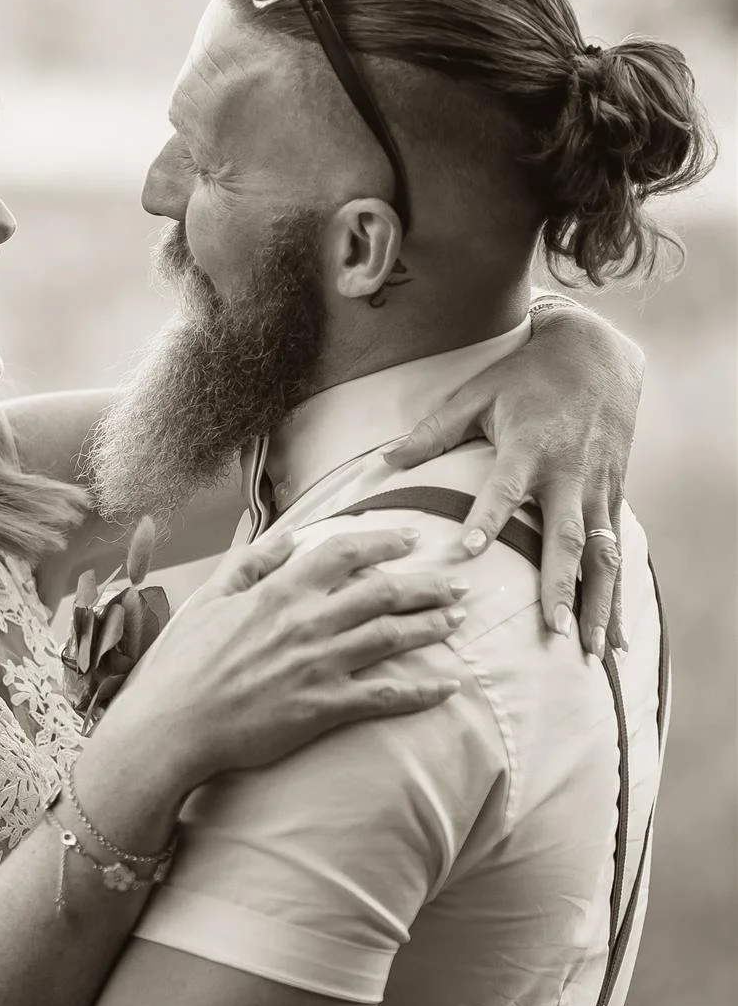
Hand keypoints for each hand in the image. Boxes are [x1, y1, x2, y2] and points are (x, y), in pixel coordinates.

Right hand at [107, 524, 465, 790]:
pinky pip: (386, 696)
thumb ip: (251, 563)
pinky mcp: (324, 708)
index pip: (345, 552)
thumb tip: (290, 537)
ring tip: (456, 620)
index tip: (411, 539)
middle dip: (426, 584)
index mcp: (280, 591)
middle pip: (383, 592)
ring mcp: (320, 665)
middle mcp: (307, 622)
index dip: (385, 541)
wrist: (173, 726)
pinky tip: (448, 688)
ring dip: (431, 626)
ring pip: (392, 637)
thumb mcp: (210, 599)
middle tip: (455, 583)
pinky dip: (422, 692)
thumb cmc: (184, 665)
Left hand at [384, 302, 642, 653]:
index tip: (468, 553)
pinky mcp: (613, 496)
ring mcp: (596, 488)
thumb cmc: (526, 375)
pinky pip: (617, 552)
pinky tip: (615, 637)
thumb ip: (434, 430)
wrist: (596, 354)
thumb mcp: (476, 392)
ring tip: (593, 651)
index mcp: (528, 447)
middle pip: (565, 536)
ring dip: (599, 603)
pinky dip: (618, 596)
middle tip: (553, 630)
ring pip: (601, 554)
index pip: (505, 488)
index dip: (488, 518)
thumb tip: (386, 461)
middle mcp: (568, 473)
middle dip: (561, 585)